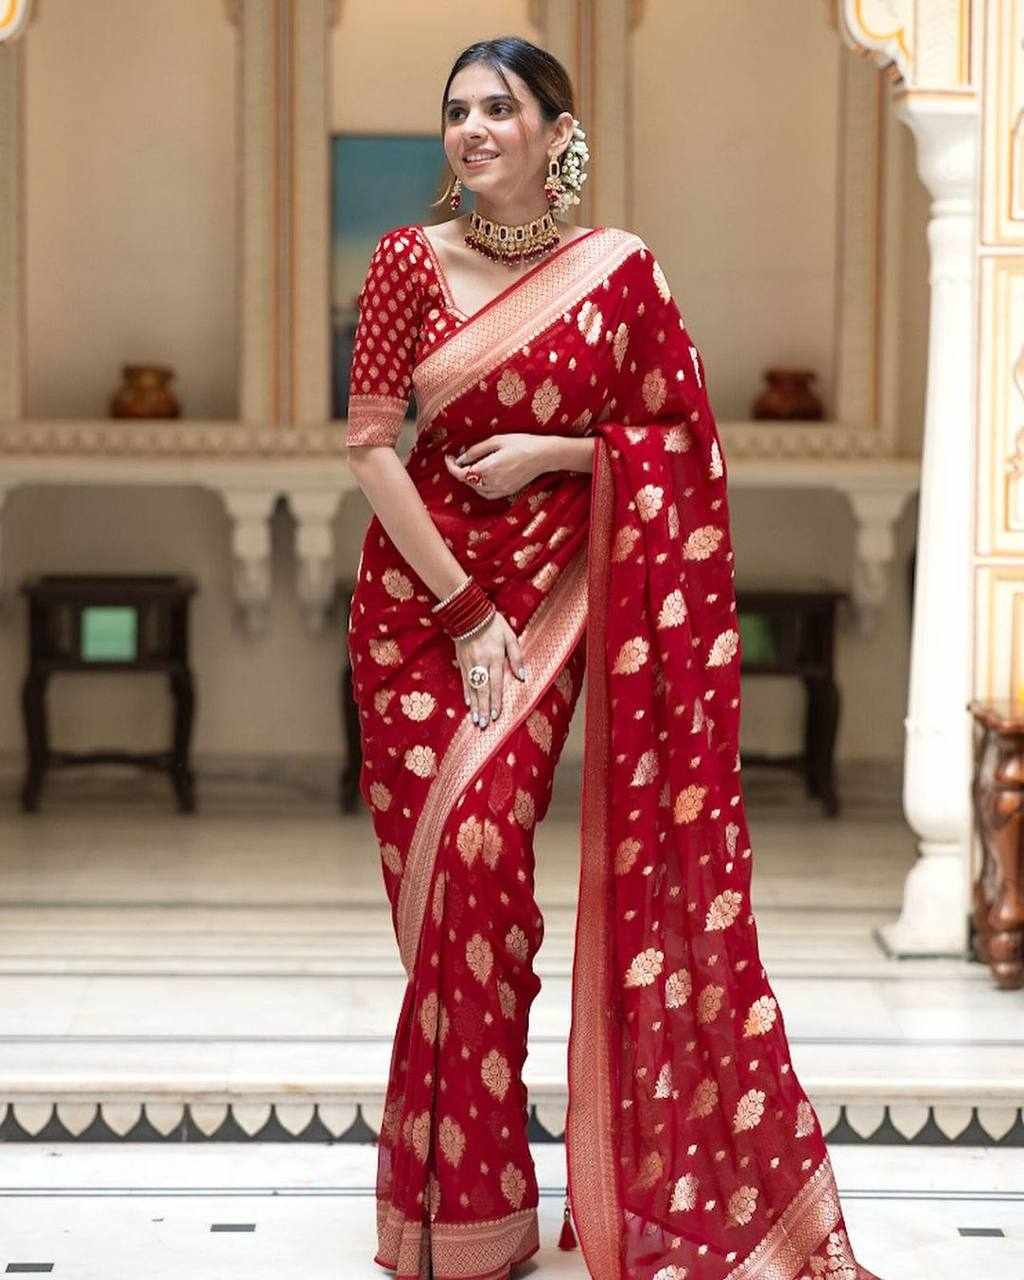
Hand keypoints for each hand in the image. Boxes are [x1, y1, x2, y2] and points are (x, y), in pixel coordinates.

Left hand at [445, 434, 547, 499]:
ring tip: (469, 467)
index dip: (451, 467)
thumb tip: (461, 458)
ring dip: (469, 480)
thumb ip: (476, 451)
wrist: (543, 455)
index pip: (461, 474)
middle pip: (468, 481)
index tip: (448, 458)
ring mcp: (501, 489)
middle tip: (457, 459)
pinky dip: (480, 488)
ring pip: (476, 489)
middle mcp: (492, 482)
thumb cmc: (521, 443)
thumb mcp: (496, 441)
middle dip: (459, 471)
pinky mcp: (508, 492)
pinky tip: (481, 478)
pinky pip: (487, 494)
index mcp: (488, 468)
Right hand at [456, 609, 526, 728]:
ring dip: (475, 705)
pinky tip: (468, 703)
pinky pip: (464, 680)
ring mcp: (470, 663)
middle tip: (484, 725)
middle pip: (483, 690)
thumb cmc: (494, 624)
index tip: (497, 716)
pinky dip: (466, 693)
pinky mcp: (461, 661)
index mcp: (495, 658)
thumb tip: (522, 677)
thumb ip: (517, 657)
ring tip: (476, 720)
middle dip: (484, 709)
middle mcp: (481, 663)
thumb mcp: (510, 636)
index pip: (496, 684)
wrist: (469, 613)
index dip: (496, 701)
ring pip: (472, 688)